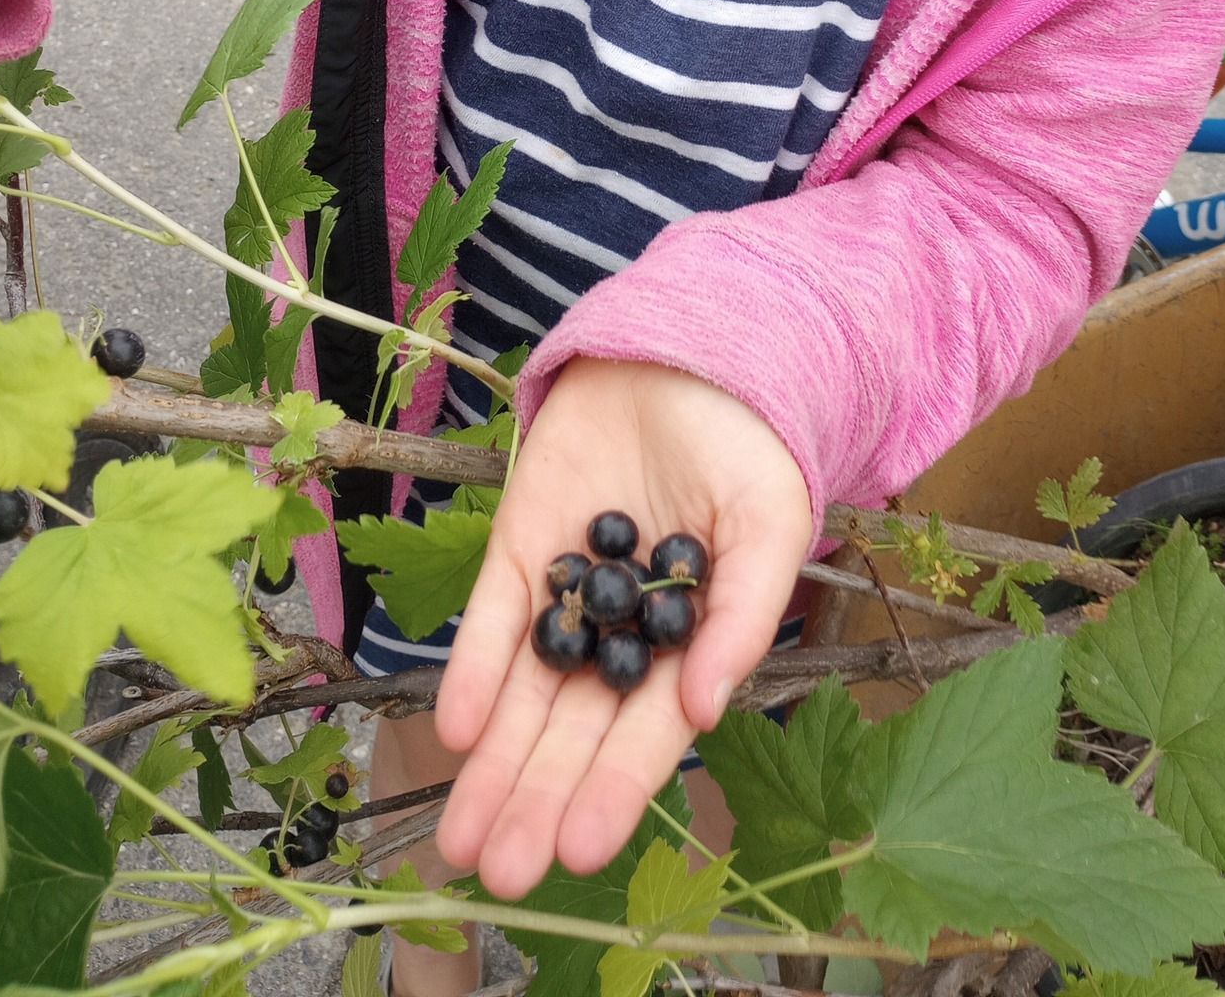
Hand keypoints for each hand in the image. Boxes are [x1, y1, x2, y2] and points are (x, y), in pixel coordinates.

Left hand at [434, 357, 813, 898]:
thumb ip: (739, 616)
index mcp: (688, 642)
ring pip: (524, 693)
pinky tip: (454, 724)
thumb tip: (707, 706)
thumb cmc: (751, 447)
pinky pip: (495, 615)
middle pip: (573, 730)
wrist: (693, 352)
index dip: (615, 789)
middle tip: (497, 871)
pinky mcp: (523, 542)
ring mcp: (567, 589)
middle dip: (535, 799)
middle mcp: (621, 631)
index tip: (578, 850)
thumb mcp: (770, 527)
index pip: (647, 732)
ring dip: (492, 762)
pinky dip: (475, 669)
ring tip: (459, 836)